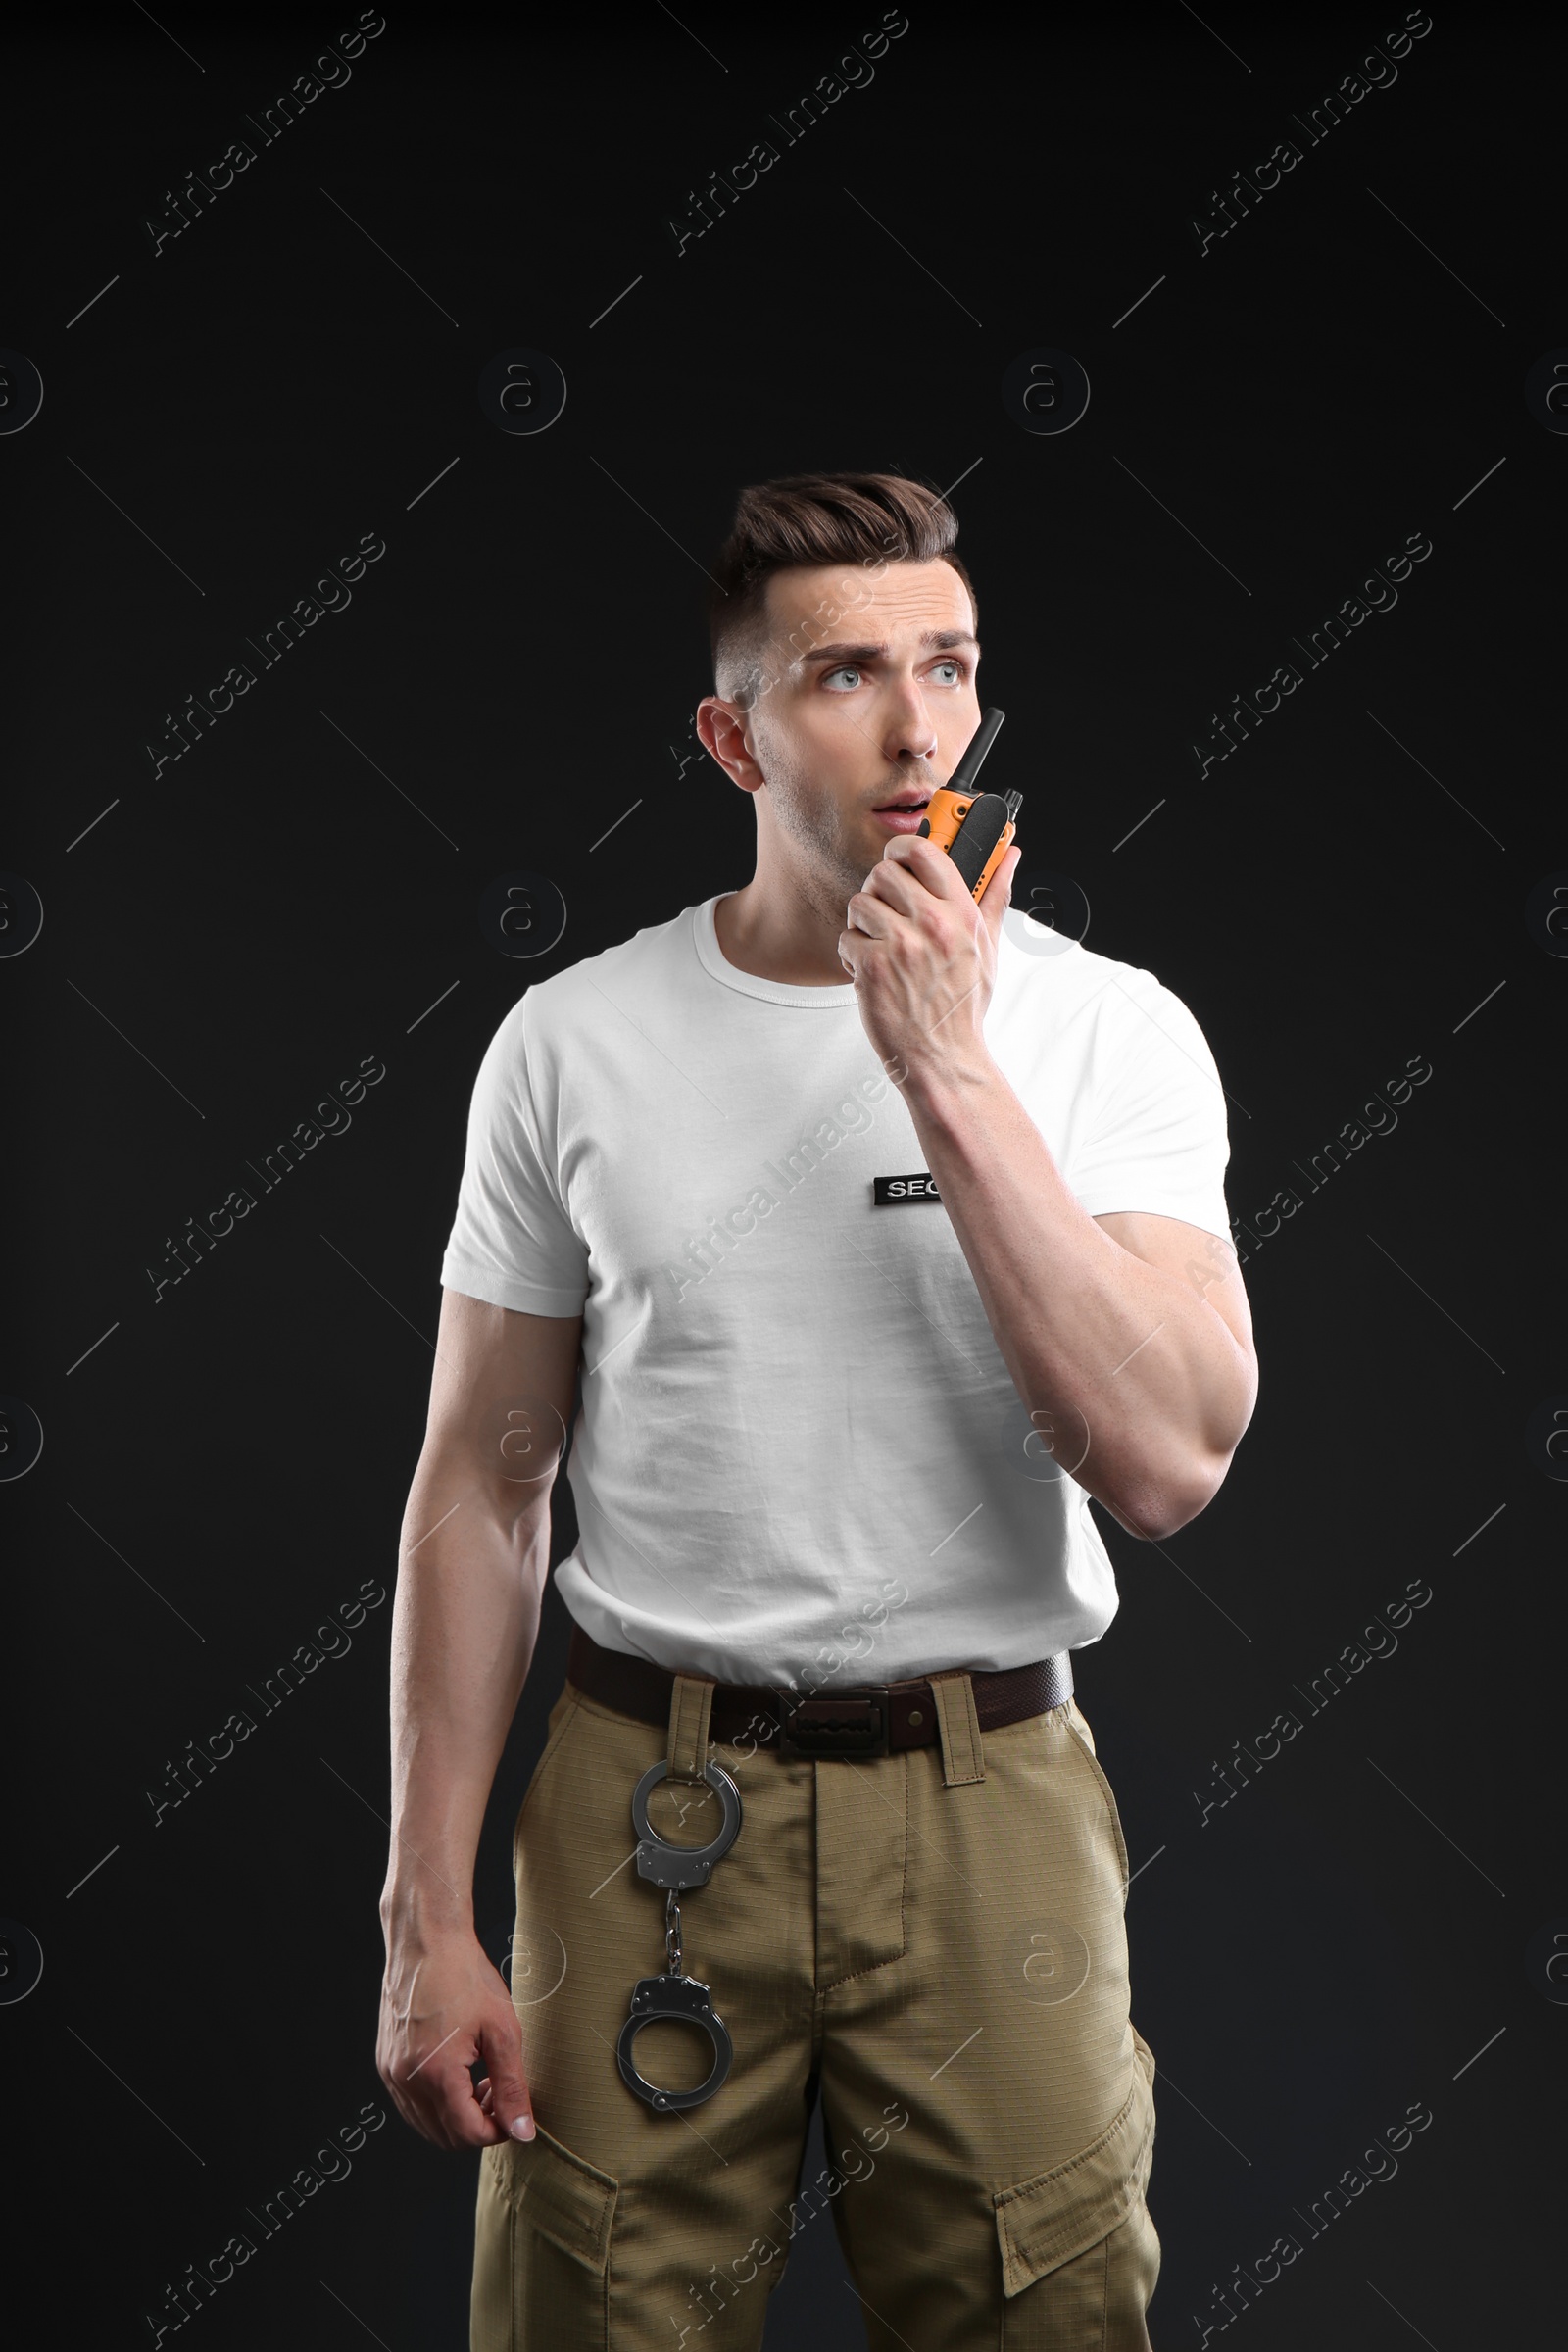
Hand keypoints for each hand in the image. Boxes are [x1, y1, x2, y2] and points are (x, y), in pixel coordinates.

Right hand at [376, 1923, 534, 2149]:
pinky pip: (411, 2103)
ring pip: (425, 2124)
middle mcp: (405, 2080)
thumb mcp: (502, 2030)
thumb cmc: (465, 1977)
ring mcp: (391, 2072)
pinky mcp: (386, 2062)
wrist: (427, 1940)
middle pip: (444, 2137)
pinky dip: (437, 2101)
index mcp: (435, 2074)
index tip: (514, 2108)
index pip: (467, 2135)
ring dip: (457, 2116)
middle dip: (478, 2125)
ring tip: (481, 2078)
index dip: (497, 2130)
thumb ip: (512, 2087)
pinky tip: (458, 2070)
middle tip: (499, 2090)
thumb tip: (522, 2132)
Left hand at [838, 836, 1019, 1087]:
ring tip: (879, 946)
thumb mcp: (989, 948)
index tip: (900, 857)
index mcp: (962, 913)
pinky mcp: (873, 967)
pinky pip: (846, 937)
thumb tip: (1011, 857)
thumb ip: (995, 896)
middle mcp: (933, 924)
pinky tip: (871, 971)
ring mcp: (902, 946)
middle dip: (878, 891)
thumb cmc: (962, 1006)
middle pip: (883, 872)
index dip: (904, 848)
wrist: (944, 1058)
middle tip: (887, 913)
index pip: (927, 851)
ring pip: (859, 903)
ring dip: (862, 924)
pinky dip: (851, 955)